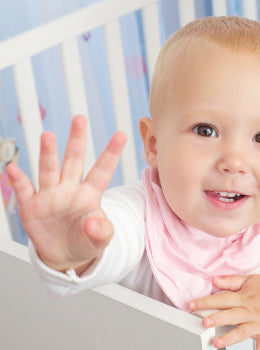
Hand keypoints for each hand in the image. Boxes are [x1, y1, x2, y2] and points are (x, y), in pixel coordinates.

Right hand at [6, 115, 125, 272]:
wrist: (65, 255)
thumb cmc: (86, 241)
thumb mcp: (100, 240)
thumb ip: (101, 231)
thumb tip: (92, 222)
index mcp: (90, 194)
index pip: (102, 170)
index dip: (111, 154)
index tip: (121, 135)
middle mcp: (69, 189)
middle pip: (73, 161)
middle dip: (76, 141)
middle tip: (80, 119)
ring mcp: (50, 196)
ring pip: (49, 170)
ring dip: (48, 154)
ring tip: (48, 136)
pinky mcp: (32, 206)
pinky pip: (24, 191)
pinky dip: (19, 180)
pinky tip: (14, 169)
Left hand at [189, 275, 259, 349]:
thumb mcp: (248, 280)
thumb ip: (230, 281)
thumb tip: (214, 280)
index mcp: (244, 297)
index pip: (222, 299)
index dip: (206, 302)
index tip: (192, 305)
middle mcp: (250, 311)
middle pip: (231, 315)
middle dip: (217, 319)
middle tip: (203, 322)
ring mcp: (259, 323)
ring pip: (243, 331)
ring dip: (229, 337)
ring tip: (216, 342)